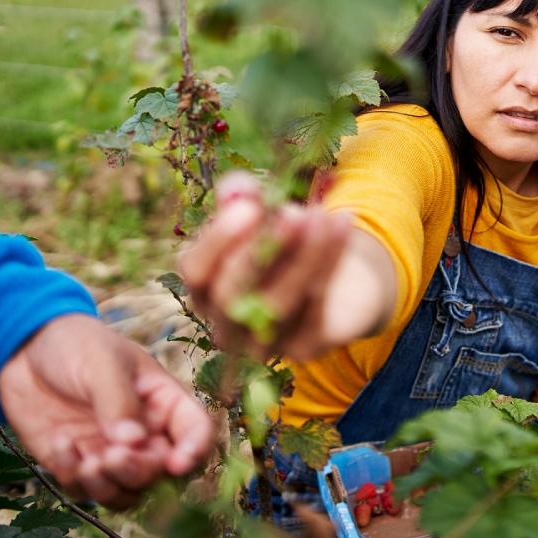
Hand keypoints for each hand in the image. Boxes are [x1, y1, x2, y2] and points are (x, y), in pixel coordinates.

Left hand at [0, 314, 214, 508]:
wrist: (24, 349)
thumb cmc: (76, 344)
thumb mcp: (102, 362)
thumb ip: (119, 401)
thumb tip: (133, 442)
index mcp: (163, 401)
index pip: (195, 431)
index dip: (194, 451)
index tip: (175, 464)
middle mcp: (144, 433)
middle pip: (159, 472)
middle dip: (138, 472)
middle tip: (110, 457)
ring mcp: (111, 452)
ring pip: (127, 493)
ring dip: (109, 487)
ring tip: (85, 462)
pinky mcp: (78, 464)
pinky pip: (86, 490)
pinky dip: (75, 479)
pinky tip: (60, 445)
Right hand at [179, 171, 388, 360]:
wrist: (334, 282)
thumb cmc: (283, 242)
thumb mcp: (260, 212)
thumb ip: (242, 198)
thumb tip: (238, 190)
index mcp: (204, 289)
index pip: (195, 271)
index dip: (217, 241)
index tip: (248, 207)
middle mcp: (225, 324)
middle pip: (231, 296)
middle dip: (260, 252)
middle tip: (291, 214)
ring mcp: (263, 344)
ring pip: (278, 303)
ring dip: (302, 255)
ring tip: (320, 214)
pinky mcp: (304, 347)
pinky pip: (316, 306)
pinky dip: (331, 259)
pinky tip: (343, 222)